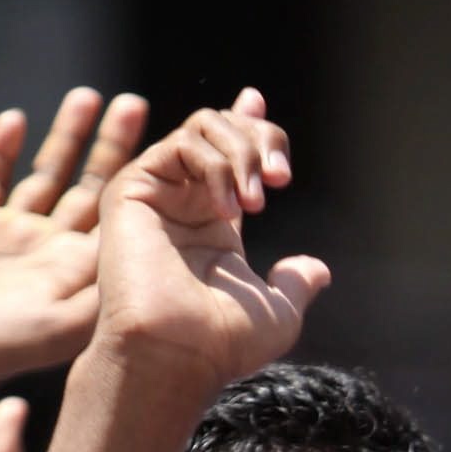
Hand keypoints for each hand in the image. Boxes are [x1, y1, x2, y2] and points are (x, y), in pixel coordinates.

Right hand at [0, 92, 149, 384]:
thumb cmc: (3, 346)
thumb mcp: (67, 320)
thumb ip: (104, 283)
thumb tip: (150, 249)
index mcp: (80, 267)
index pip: (120, 213)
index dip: (141, 176)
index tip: (166, 141)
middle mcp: (51, 247)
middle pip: (89, 184)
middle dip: (111, 144)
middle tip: (134, 104)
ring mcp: (12, 234)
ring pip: (45, 173)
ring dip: (66, 137)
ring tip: (87, 96)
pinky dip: (2, 150)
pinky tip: (16, 118)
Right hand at [88, 89, 330, 385]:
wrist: (178, 353)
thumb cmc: (220, 345)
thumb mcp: (278, 314)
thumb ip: (295, 284)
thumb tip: (318, 270)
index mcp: (213, 224)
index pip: (226, 156)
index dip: (244, 123)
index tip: (256, 98)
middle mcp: (183, 203)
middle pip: (220, 128)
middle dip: (260, 138)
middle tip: (280, 179)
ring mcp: (157, 193)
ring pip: (203, 127)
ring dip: (243, 153)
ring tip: (255, 203)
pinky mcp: (132, 188)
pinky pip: (183, 144)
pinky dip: (217, 166)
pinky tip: (228, 209)